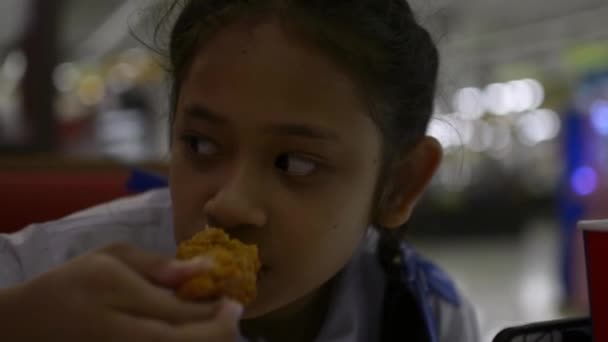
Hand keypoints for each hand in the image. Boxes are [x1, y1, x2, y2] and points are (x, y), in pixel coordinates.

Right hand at [0, 243, 242, 340]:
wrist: (29, 325)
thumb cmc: (74, 282)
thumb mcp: (112, 257)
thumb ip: (159, 265)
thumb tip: (205, 267)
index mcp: (121, 299)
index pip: (185, 316)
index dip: (220, 314)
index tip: (234, 301)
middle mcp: (125, 336)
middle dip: (220, 333)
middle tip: (229, 316)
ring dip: (205, 341)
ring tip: (212, 325)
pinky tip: (188, 333)